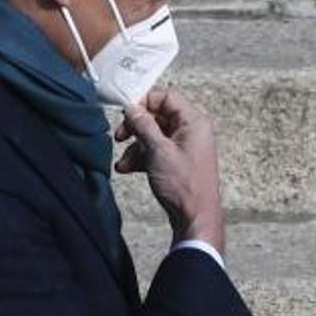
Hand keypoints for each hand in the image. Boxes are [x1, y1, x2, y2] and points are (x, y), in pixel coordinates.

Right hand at [114, 89, 224, 253]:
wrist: (194, 217)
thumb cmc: (184, 185)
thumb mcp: (158, 150)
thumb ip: (143, 125)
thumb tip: (132, 108)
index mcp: (193, 122)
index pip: (167, 97)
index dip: (144, 102)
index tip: (126, 113)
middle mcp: (191, 131)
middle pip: (157, 117)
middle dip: (135, 128)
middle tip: (120, 136)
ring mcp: (183, 147)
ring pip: (153, 136)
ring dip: (134, 147)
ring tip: (123, 162)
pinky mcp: (176, 162)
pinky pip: (155, 152)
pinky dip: (140, 158)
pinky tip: (126, 169)